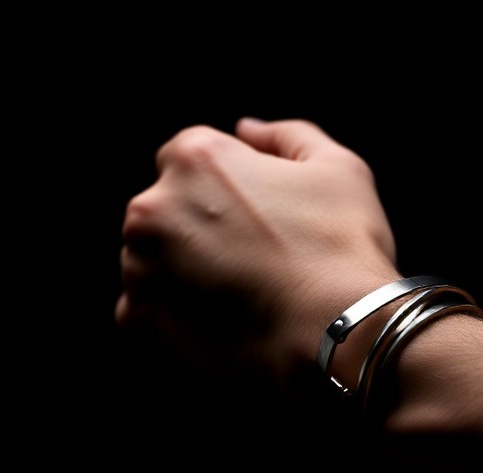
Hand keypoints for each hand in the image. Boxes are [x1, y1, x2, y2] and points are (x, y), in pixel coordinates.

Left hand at [117, 118, 402, 386]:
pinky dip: (171, 315)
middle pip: (167, 208)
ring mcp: (141, 265)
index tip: (260, 217)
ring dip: (183, 270)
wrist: (338, 332)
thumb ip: (286, 136)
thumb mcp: (338, 168)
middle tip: (254, 257)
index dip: (230, 187)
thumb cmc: (341, 248)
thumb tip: (247, 130)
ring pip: (151, 258)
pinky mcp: (142, 318)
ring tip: (239, 292)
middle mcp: (153, 207)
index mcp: (194, 159)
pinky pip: (143, 310)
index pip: (191, 159)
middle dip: (201, 227)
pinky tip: (216, 320)